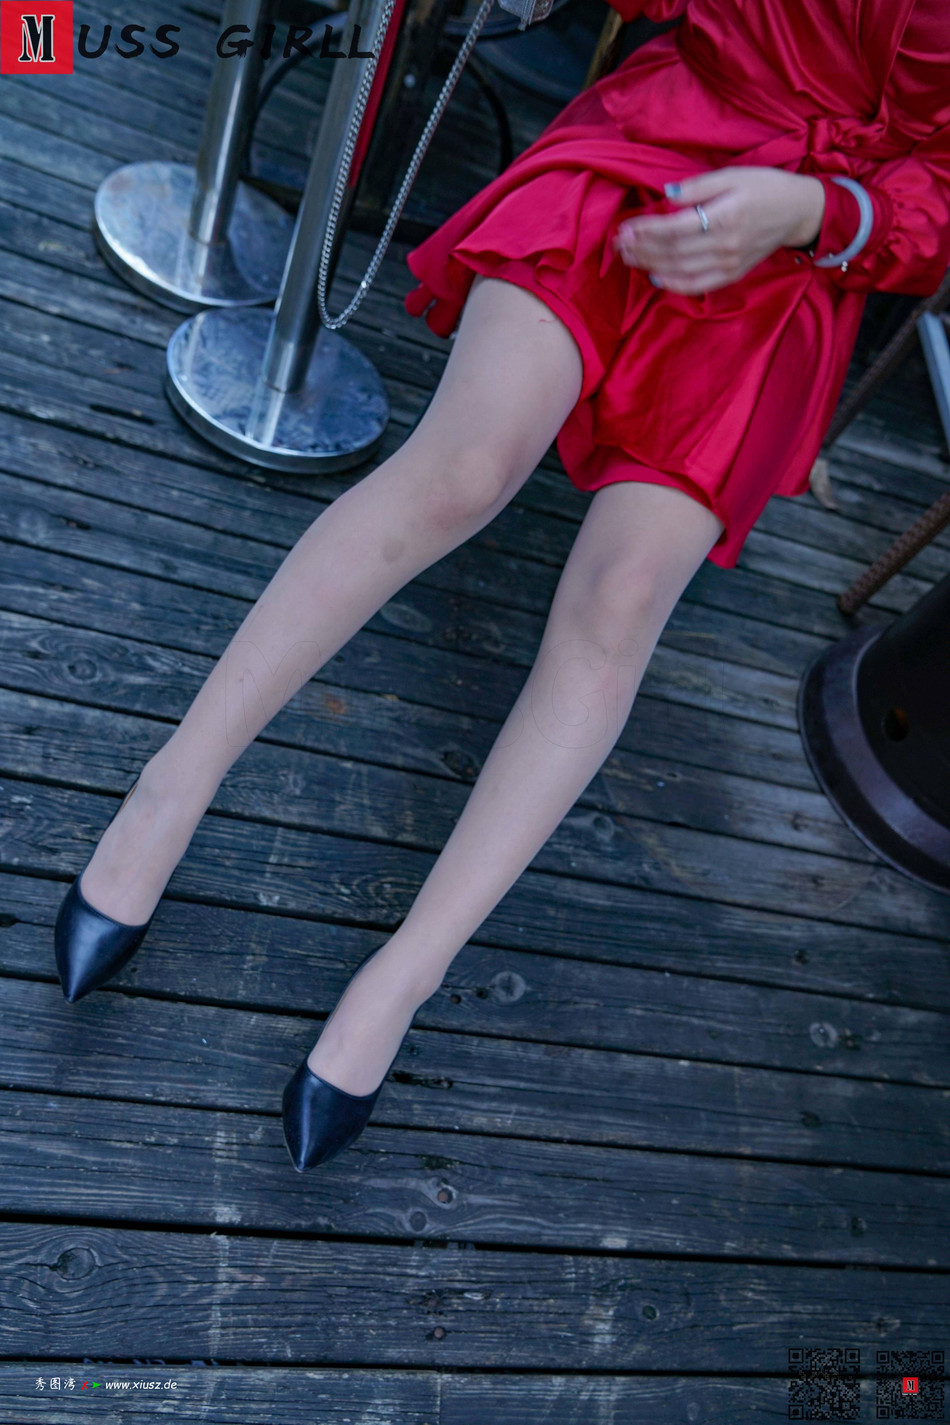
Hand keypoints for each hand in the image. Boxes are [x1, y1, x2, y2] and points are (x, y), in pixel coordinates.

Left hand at [613, 166, 825, 292]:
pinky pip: (698, 285)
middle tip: (618, 245)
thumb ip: (699, 187)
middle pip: (673, 252)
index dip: (646, 231)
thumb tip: (666, 196)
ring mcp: (729, 263)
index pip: (675, 228)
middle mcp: (726, 245)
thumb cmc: (764, 187)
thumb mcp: (733, 175)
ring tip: (628, 259)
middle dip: (641, 250)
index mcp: (725, 216)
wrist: (797, 212)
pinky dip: (674, 284)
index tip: (625, 228)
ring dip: (650, 266)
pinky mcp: (732, 274)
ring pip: (681, 270)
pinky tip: (655, 278)